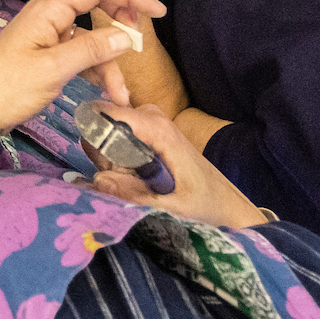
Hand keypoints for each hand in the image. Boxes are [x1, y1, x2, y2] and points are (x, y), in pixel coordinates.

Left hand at [0, 0, 157, 152]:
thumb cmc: (7, 88)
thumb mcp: (54, 69)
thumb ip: (91, 49)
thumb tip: (125, 35)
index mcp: (48, 10)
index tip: (156, 10)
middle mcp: (49, 17)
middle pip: (95, 9)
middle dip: (121, 27)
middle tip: (142, 44)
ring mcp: (47, 36)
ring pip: (90, 39)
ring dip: (109, 63)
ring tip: (122, 93)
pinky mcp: (47, 56)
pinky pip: (79, 55)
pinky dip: (95, 71)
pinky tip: (107, 92)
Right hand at [83, 102, 269, 228]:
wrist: (224, 200)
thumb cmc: (204, 202)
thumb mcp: (170, 205)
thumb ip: (133, 194)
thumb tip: (97, 180)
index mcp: (158, 129)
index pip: (107, 113)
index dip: (95, 138)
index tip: (104, 168)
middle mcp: (152, 116)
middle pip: (102, 125)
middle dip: (103, 155)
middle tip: (122, 181)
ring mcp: (150, 119)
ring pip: (107, 133)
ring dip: (110, 160)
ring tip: (134, 181)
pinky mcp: (148, 128)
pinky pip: (116, 136)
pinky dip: (117, 158)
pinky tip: (136, 176)